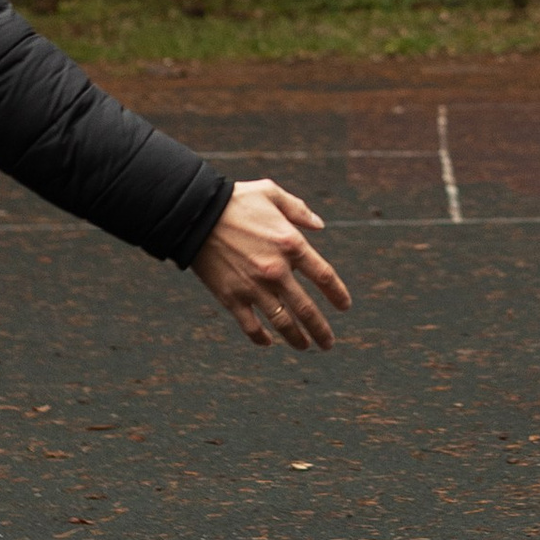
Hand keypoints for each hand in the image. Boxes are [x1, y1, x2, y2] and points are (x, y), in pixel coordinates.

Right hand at [191, 178, 351, 350]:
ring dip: (297, 339)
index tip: (344, 306)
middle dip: (321, 330)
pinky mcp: (231, 297)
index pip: (324, 276)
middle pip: (306, 309)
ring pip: (282, 323)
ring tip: (306, 346)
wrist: (194, 215)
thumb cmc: (235, 201)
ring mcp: (254, 287)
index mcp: (291, 244)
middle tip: (329, 343)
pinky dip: (261, 337)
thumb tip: (319, 225)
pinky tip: (268, 342)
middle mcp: (276, 270)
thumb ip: (299, 209)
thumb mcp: (271, 193)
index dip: (337, 294)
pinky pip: (250, 326)